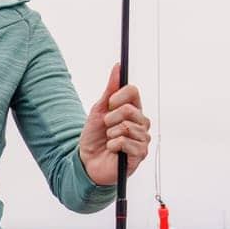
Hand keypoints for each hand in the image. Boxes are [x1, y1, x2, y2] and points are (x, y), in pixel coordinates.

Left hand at [78, 63, 150, 186]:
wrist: (87, 162)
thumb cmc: (94, 137)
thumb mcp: (99, 110)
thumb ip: (110, 89)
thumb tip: (118, 66)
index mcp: (133, 109)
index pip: (133, 91)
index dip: (118, 96)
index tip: (109, 105)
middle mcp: (141, 122)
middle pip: (129, 109)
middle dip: (110, 118)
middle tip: (106, 128)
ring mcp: (143, 138)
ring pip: (126, 126)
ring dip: (111, 134)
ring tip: (109, 140)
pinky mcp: (140, 154)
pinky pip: (125, 142)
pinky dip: (113, 145)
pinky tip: (112, 150)